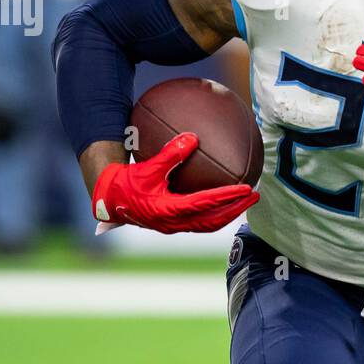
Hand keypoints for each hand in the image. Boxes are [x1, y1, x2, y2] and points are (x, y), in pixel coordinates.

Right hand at [91, 132, 258, 233]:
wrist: (108, 201)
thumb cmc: (126, 183)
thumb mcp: (147, 167)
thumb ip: (169, 153)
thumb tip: (192, 136)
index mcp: (169, 211)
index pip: (205, 204)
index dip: (228, 197)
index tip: (247, 189)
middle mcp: (174, 223)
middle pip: (214, 221)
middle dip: (236, 209)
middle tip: (255, 196)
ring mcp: (174, 226)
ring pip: (208, 224)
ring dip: (228, 213)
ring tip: (244, 201)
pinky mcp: (173, 223)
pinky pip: (199, 220)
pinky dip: (214, 212)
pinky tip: (222, 201)